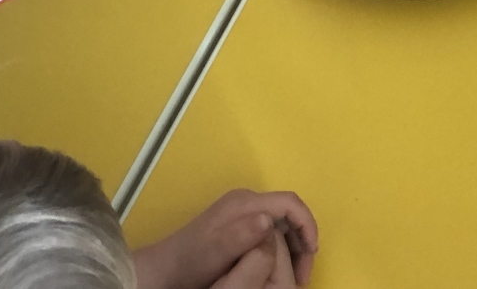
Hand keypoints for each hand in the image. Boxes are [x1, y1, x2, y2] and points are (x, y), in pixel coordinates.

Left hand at [132, 189, 317, 288]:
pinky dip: (281, 248)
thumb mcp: (214, 253)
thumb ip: (240, 236)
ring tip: (294, 276)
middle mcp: (246, 202)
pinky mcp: (238, 224)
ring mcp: (242, 212)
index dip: (307, 225)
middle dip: (303, 240)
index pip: (289, 203)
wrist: (163, 270)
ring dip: (293, 246)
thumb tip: (267, 219)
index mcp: (245, 204)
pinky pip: (270, 229)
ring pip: (281, 222)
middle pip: (288, 213)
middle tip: (303, 275)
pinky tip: (277, 269)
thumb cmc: (190, 263)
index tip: (313, 254)